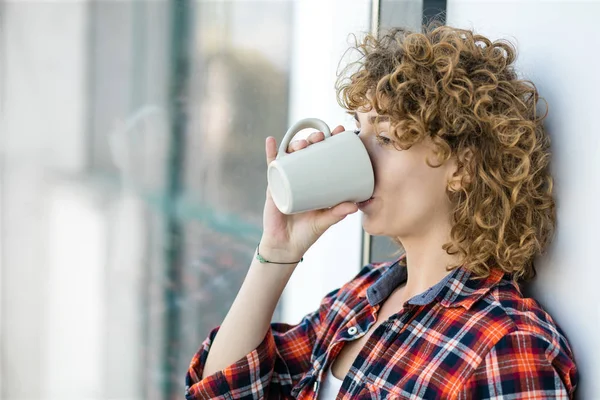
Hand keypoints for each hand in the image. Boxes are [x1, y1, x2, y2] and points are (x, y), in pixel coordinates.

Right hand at [260, 125, 358, 261]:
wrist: (285, 246)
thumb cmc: (307, 233)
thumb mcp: (325, 221)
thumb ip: (337, 213)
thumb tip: (354, 205)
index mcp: (318, 181)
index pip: (326, 155)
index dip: (332, 141)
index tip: (340, 132)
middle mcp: (303, 176)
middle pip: (308, 151)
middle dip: (314, 139)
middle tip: (320, 138)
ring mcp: (287, 178)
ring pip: (291, 155)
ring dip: (295, 143)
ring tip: (302, 144)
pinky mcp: (274, 185)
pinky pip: (272, 166)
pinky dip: (270, 152)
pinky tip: (271, 140)